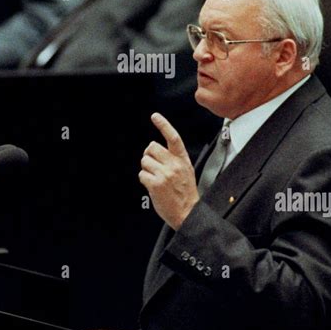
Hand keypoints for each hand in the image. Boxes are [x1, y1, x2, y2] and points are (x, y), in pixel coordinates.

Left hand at [139, 113, 198, 229]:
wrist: (188, 213)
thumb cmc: (186, 194)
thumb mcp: (186, 171)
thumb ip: (174, 160)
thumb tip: (157, 152)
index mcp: (182, 160)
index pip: (173, 137)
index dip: (163, 125)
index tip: (155, 116)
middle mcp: (174, 165)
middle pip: (151, 147)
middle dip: (149, 155)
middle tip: (153, 165)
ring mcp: (164, 174)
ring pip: (144, 160)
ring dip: (146, 169)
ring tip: (155, 178)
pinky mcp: (155, 184)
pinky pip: (142, 175)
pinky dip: (144, 180)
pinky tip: (153, 186)